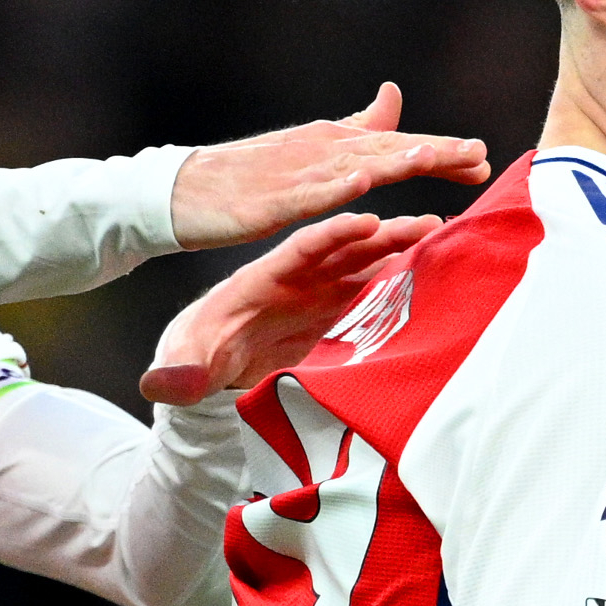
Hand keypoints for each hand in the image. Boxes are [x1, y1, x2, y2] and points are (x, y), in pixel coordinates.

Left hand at [139, 210, 440, 405]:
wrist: (213, 356)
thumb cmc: (201, 352)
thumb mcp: (186, 364)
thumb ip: (178, 373)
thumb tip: (158, 384)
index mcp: (266, 277)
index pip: (303, 248)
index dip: (335, 233)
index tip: (366, 221)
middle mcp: (303, 277)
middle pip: (348, 248)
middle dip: (388, 234)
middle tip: (430, 223)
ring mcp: (326, 291)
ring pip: (372, 264)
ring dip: (407, 251)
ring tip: (446, 239)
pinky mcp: (342, 310)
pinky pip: (379, 290)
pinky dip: (408, 279)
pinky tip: (439, 272)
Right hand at [169, 82, 489, 249]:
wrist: (181, 191)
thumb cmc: (250, 174)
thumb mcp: (313, 148)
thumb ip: (357, 126)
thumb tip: (393, 94)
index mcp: (335, 144)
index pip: (398, 146)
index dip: (441, 152)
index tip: (484, 158)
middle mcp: (322, 152)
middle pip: (387, 152)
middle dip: (433, 153)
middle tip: (479, 156)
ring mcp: (295, 174)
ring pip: (352, 167)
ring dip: (393, 162)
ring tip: (430, 159)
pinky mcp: (268, 202)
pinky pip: (305, 196)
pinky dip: (332, 188)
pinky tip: (358, 183)